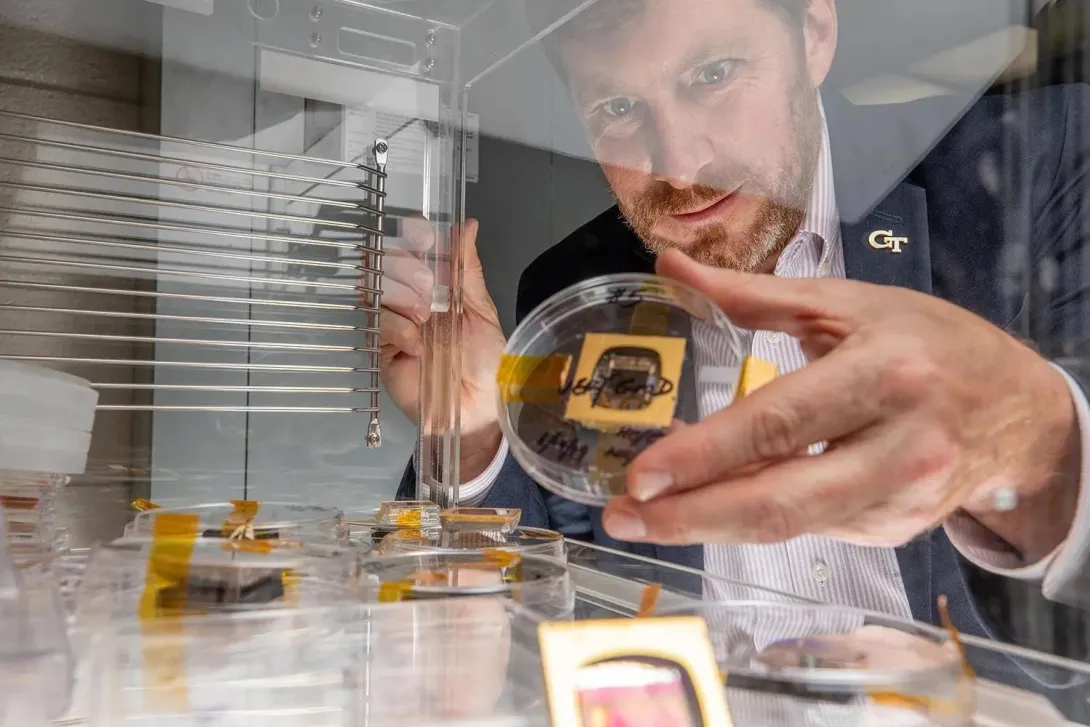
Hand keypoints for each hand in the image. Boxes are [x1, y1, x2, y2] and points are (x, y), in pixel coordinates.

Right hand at [379, 218, 506, 479]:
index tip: (421, 234)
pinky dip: (400, 330)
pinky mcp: (384, 349)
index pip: (417, 250)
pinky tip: (418, 347)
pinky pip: (381, 324)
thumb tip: (469, 224)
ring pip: (381, 290)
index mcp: (440, 287)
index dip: (415, 237)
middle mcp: (414, 300)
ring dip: (403, 298)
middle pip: (391, 264)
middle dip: (407, 268)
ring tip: (426, 318)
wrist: (478, 409)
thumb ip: (469, 269)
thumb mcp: (482, 311)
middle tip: (428, 287)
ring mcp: (397, 324)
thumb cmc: (486, 362)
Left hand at [603, 249, 1080, 559]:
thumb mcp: (847, 302)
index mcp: (882, 375)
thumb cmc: (929, 342)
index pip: (776, 424)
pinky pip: (811, 527)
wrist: (1019, 409)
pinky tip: (716, 502)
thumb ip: (754, 294)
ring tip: (649, 516)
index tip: (640, 476)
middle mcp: (898, 446)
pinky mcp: (896, 529)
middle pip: (779, 500)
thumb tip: (672, 266)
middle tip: (622, 518)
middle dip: (690, 517)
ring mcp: (900, 498)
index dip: (703, 456)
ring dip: (712, 523)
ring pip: (789, 526)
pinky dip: (757, 516)